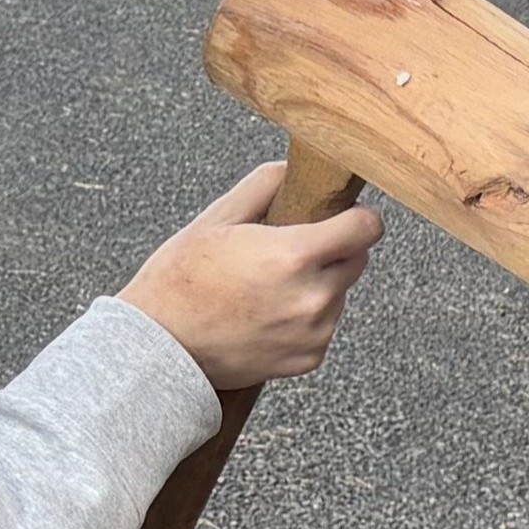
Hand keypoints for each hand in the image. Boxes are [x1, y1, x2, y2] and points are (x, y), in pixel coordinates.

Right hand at [123, 161, 384, 389]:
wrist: (160, 347)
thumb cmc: (180, 280)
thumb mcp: (216, 218)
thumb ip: (263, 185)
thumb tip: (294, 169)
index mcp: (295, 255)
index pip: (367, 227)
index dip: (356, 216)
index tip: (341, 215)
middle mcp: (314, 297)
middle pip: (357, 259)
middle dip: (334, 249)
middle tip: (291, 249)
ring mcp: (315, 332)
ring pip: (340, 294)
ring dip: (320, 284)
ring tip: (268, 286)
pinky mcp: (310, 359)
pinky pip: (324, 326)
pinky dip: (306, 318)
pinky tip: (266, 314)